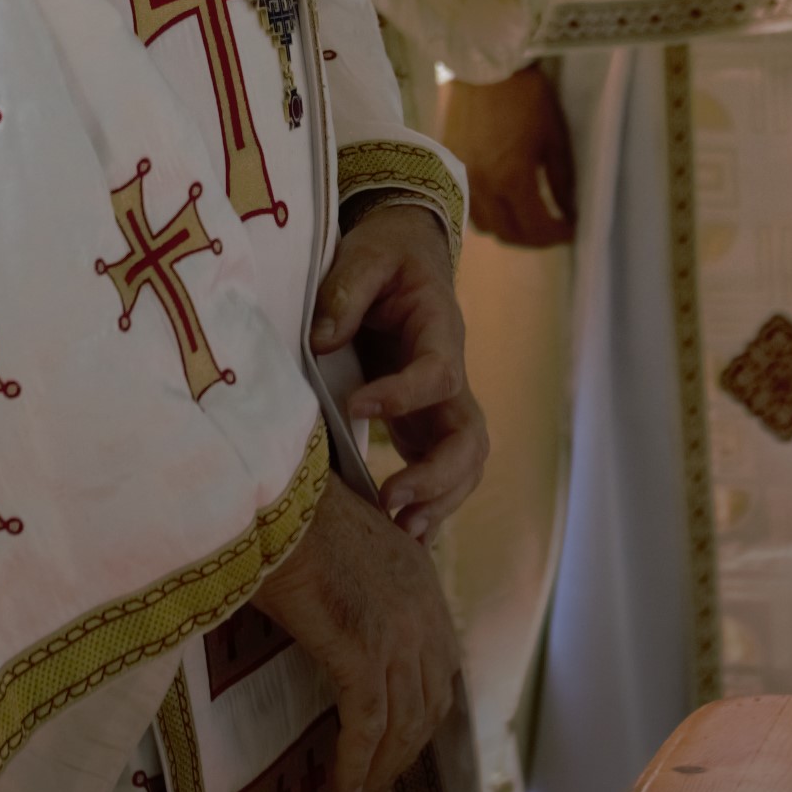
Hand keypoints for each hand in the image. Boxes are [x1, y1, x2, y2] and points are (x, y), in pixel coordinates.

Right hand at [239, 481, 462, 791]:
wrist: (265, 491)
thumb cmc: (283, 513)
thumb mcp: (341, 546)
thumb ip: (357, 583)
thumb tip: (337, 617)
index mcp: (419, 579)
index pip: (439, 665)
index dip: (423, 712)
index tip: (399, 741)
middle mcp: (420, 607)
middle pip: (429, 701)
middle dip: (407, 749)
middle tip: (379, 781)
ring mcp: (396, 630)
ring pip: (403, 721)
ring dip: (384, 767)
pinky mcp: (361, 648)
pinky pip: (367, 724)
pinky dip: (357, 765)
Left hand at [310, 200, 484, 535]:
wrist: (411, 255)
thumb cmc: (386, 253)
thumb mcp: (365, 254)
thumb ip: (343, 292)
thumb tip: (320, 342)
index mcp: (439, 330)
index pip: (439, 373)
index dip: (404, 394)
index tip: (356, 406)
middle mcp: (451, 375)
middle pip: (470, 436)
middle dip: (437, 475)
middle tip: (390, 499)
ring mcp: (442, 406)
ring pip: (465, 464)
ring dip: (439, 501)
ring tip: (399, 531)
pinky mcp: (426, 425)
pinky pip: (443, 474)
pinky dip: (431, 509)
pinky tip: (403, 539)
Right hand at [437, 67, 574, 245]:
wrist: (485, 65)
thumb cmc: (527, 96)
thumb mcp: (554, 139)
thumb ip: (562, 182)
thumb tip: (569, 212)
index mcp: (512, 178)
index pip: (536, 229)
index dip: (557, 235)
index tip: (571, 229)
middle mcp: (482, 186)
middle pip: (508, 235)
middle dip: (535, 239)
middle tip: (552, 228)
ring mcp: (461, 177)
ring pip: (484, 226)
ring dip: (508, 228)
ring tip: (527, 216)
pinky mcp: (448, 165)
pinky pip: (466, 205)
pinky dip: (486, 212)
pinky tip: (500, 199)